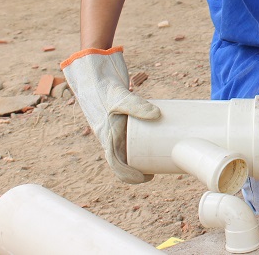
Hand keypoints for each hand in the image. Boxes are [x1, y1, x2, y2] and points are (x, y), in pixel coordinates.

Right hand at [62, 47, 159, 182]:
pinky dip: (142, 148)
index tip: (146, 178)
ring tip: (160, 161)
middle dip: (141, 171)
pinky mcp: (124, 126)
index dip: (130, 175)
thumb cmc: (108, 91)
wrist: (98, 81)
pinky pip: (133, 142)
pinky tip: (155, 148)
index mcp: (108, 139)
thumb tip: (158, 114)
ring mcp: (118, 134)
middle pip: (126, 162)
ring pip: (130, 153)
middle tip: (160, 170)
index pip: (117, 165)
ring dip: (142, 161)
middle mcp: (112, 139)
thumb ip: (138, 105)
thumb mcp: (122, 98)